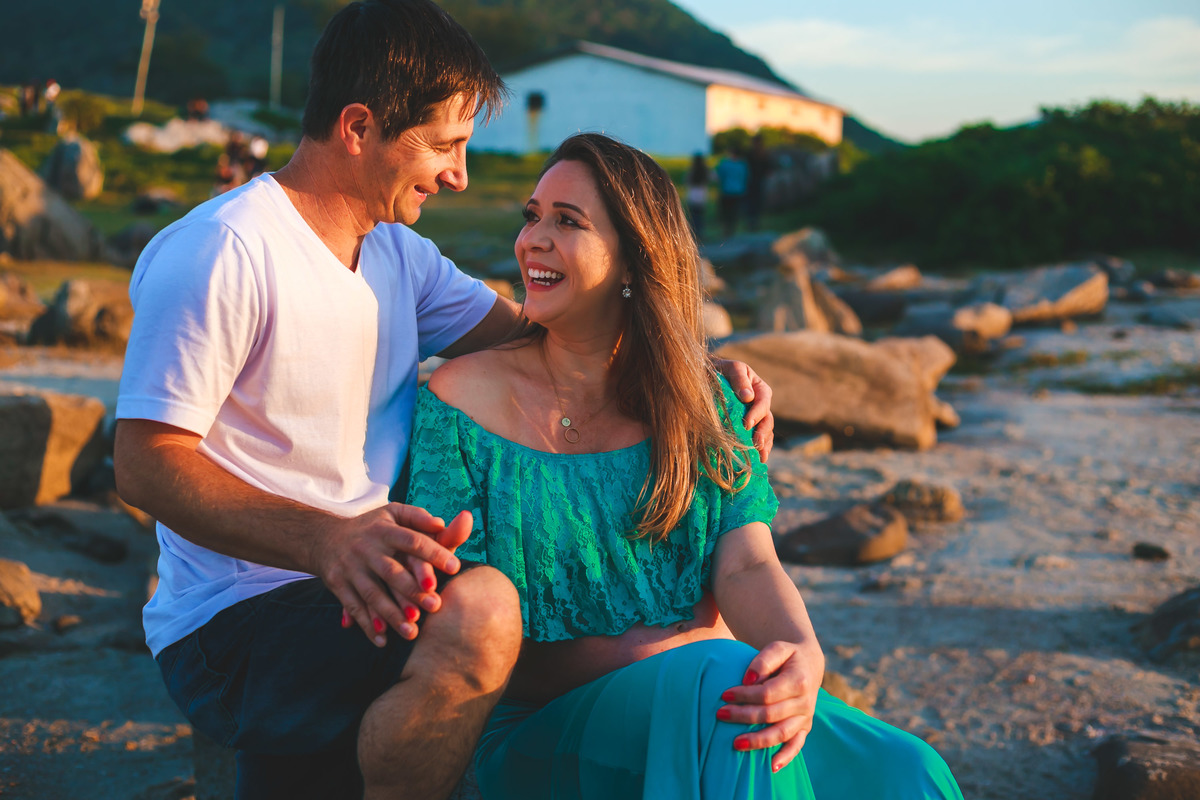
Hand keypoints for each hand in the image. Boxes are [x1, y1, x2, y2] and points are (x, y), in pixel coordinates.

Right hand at [313, 505, 470, 646]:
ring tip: (411, 632)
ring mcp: (350, 568)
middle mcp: (366, 548)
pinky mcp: (338, 584)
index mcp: (384, 530)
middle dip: (412, 591)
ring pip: (372, 594)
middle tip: (435, 606)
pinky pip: (353, 607)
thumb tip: (441, 524)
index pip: (412, 541)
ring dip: (391, 615)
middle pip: (391, 571)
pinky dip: (367, 625)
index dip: (433, 553)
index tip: (455, 568)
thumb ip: (418, 517)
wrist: (324, 537)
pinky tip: (382, 641)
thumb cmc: (373, 528)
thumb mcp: (393, 514)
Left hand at [712, 358, 774, 461]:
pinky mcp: (747, 428)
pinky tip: (756, 459)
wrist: (707, 377)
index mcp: (759, 389)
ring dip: (764, 445)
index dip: (757, 414)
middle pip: (767, 420)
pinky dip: (758, 449)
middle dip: (763, 434)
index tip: (747, 424)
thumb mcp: (730, 368)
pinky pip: (757, 439)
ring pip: (765, 432)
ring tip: (760, 457)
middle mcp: (760, 405)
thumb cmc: (719, 370)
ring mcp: (755, 418)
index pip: (763, 402)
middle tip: (756, 445)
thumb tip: (748, 397)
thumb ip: (739, 379)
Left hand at [717, 641, 821, 771]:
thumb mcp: (778, 648)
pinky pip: (796, 745)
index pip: (768, 693)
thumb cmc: (787, 656)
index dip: (745, 695)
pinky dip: (786, 757)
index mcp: (799, 681)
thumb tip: (747, 679)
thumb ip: (763, 660)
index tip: (724, 694)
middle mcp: (805, 702)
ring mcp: (806, 717)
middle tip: (720, 714)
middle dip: (743, 716)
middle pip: (771, 714)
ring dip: (758, 741)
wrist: (808, 664)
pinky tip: (770, 767)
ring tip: (735, 744)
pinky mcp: (805, 728)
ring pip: (781, 734)